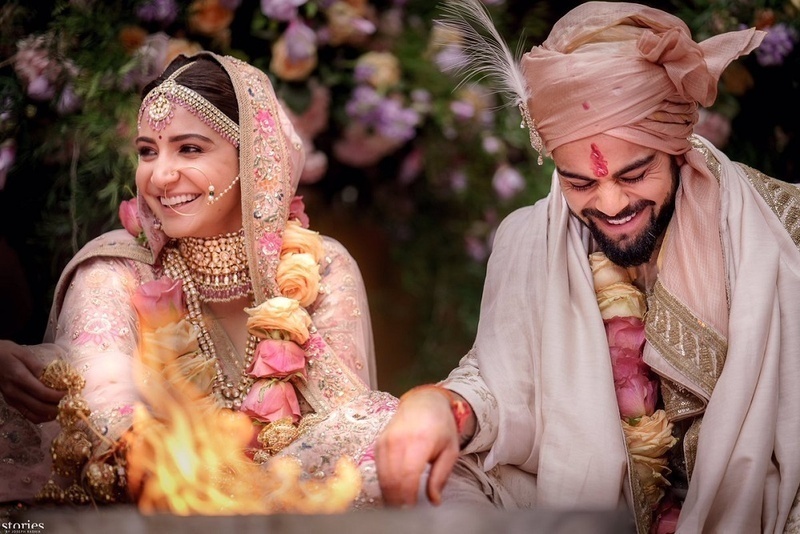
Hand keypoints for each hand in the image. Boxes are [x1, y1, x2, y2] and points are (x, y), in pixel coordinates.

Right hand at [0, 340, 64, 422]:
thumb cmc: (5, 352)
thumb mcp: (23, 353)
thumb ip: (37, 366)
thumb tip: (51, 376)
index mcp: (18, 378)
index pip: (42, 392)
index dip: (57, 396)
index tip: (70, 393)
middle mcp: (14, 392)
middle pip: (39, 407)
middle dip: (57, 409)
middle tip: (71, 405)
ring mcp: (11, 399)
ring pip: (33, 415)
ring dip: (50, 415)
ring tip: (64, 410)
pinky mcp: (11, 402)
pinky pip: (27, 414)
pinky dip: (41, 416)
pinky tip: (51, 412)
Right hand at [375, 387, 464, 505]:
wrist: (423, 402)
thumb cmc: (441, 426)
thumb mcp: (450, 450)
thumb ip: (441, 476)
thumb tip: (434, 501)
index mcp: (419, 441)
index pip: (407, 477)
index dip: (407, 498)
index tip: (412, 512)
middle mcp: (398, 441)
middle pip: (392, 480)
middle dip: (397, 501)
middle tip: (405, 515)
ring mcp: (385, 441)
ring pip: (382, 477)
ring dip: (389, 496)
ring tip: (399, 508)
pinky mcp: (378, 444)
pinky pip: (378, 470)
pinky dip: (384, 484)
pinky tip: (393, 493)